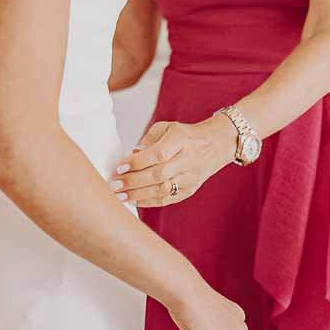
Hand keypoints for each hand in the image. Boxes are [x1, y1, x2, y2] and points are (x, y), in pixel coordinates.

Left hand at [110, 116, 234, 207]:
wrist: (215, 146)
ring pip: (163, 190)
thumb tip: (133, 154)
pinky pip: (168, 199)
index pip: (157, 155)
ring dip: (138, 194)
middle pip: (158, 175)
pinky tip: (134, 200)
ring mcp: (190, 177)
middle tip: (114, 184)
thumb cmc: (184, 136)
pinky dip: (150, 201)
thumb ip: (149, 139)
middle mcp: (187, 160)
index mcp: (181, 140)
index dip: (137, 162)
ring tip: (120, 195)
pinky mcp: (190, 190)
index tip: (119, 167)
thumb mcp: (167, 127)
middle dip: (133, 181)